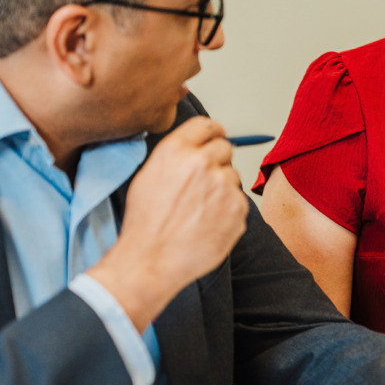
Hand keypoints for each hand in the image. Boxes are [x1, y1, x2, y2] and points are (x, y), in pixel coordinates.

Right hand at [89, 117, 247, 330]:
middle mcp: (202, 162)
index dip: (213, 132)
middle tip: (204, 183)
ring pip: (232, 176)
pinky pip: (239, 201)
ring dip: (222, 187)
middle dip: (217, 161)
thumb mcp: (148, 175)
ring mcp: (223, 186)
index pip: (207, 125)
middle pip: (225, 148)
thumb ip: (175, 156)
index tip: (216, 137)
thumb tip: (195, 147)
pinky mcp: (238, 208)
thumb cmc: (145, 222)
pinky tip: (208, 222)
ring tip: (200, 209)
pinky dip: (228, 210)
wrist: (152, 259)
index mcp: (176, 150)